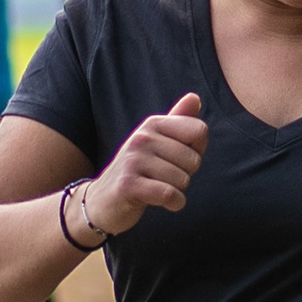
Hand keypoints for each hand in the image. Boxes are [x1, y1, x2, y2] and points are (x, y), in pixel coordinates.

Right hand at [81, 96, 207, 235]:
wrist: (102, 200)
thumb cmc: (138, 171)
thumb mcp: (157, 143)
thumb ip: (177, 121)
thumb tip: (195, 97)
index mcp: (152, 124)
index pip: (199, 130)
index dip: (196, 150)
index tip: (177, 159)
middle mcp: (141, 138)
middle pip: (194, 159)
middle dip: (185, 175)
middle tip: (162, 178)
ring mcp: (132, 161)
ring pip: (182, 180)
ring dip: (177, 191)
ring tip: (157, 188)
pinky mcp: (128, 185)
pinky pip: (169, 194)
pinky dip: (175, 203)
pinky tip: (165, 204)